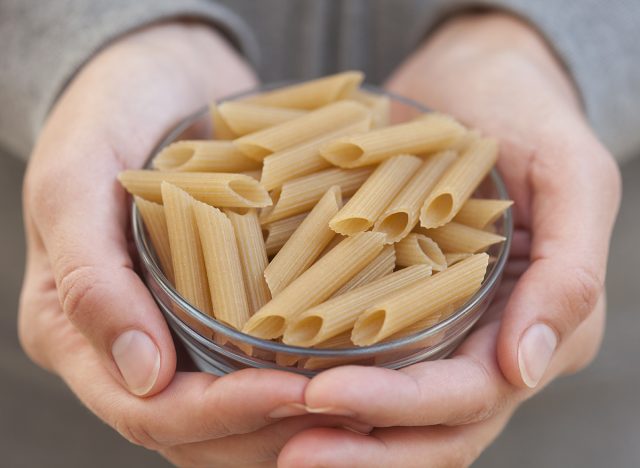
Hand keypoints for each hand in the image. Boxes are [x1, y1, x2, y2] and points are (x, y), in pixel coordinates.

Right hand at [18, 22, 364, 465]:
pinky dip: (304, 376)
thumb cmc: (107, 112)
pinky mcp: (221, 307)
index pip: (149, 411)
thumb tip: (143, 376)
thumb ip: (89, 277)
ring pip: (235, 412)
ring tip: (365, 402)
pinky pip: (260, 362)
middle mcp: (129, 345)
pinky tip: (354, 366)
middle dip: (270, 426)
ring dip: (297, 418)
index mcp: (77, 332)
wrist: (160, 75)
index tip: (295, 393)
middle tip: (350, 408)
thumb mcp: (74, 179)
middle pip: (198, 429)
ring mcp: (177, 330)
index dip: (221, 414)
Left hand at [278, 13, 620, 465]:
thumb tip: (523, 371)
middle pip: (424, 424)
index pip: (468, 398)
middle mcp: (482, 341)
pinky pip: (359, 351)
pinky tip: (273, 379)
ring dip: (335, 427)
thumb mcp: (573, 177)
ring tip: (267, 428)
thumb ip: (569, 273)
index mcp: (533, 327)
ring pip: (389, 405)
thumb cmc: (531, 117)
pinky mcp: (393, 299)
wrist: (478, 82)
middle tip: (285, 449)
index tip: (323, 396)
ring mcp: (436, 325)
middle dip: (359, 442)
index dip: (400, 409)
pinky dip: (323, 374)